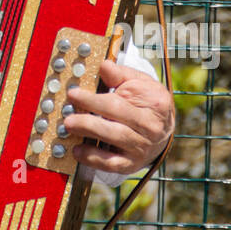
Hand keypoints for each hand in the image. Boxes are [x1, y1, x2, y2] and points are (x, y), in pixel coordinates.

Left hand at [63, 57, 174, 176]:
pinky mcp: (132, 164)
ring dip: (89, 135)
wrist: (163, 128)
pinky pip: (112, 163)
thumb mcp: (139, 82)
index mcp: (155, 105)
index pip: (118, 103)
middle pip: (116, 125)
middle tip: (68, 118)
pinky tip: (78, 151)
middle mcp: (151, 129)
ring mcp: (142, 148)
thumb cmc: (147, 101)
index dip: (93, 100)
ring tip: (70, 128)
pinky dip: (93, 159)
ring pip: (113, 142)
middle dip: (88, 121)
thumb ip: (119, 74)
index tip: (73, 94)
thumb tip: (103, 66)